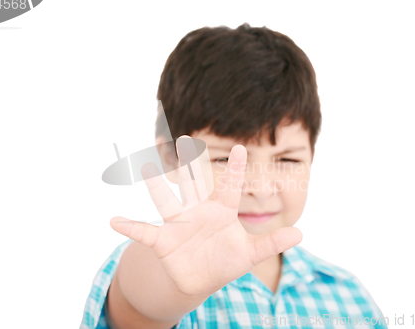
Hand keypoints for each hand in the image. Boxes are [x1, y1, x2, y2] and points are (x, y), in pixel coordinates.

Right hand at [110, 135, 302, 295]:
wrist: (200, 277)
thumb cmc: (226, 260)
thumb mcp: (250, 254)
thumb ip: (271, 243)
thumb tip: (300, 234)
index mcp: (221, 211)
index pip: (229, 187)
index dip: (235, 169)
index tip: (241, 148)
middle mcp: (198, 211)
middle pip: (193, 184)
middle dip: (189, 163)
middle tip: (183, 138)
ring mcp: (179, 224)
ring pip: (167, 201)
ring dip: (156, 187)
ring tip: (145, 168)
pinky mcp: (164, 241)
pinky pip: (145, 232)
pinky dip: (130, 227)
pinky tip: (114, 221)